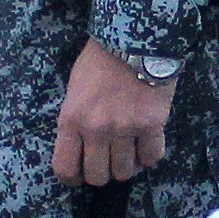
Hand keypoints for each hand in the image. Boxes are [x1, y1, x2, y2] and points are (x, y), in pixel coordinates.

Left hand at [52, 40, 173, 187]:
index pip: (65, 168)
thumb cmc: (99, 60)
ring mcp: (126, 129)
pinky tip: (146, 145)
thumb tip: (81, 148)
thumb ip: (75, 121)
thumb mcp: (74, 90)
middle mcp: (97, 130)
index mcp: (71, 120)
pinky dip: (149, 156)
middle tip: (107, 162)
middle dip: (102, 174)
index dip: (72, 179)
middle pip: (98, 177)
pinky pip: (152, 157)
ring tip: (128, 153)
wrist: (134, 39)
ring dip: (126, 166)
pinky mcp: (153, 124)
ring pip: (125, 172)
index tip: (79, 175)